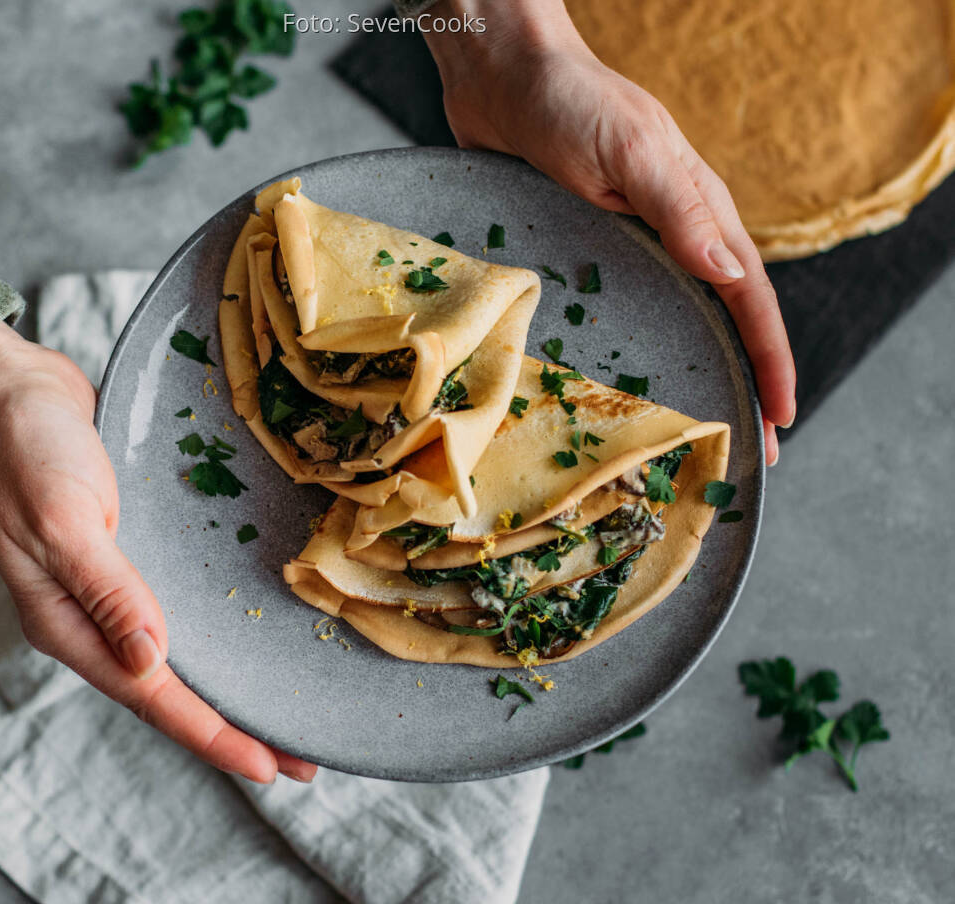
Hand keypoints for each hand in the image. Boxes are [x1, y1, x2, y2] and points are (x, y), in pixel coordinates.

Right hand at [0, 322, 315, 783]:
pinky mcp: (134, 556)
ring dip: (232, 685)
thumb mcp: (61, 517)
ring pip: (181, 655)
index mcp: (65, 623)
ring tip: (289, 713)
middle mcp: (91, 618)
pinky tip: (252, 638)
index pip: (149, 694)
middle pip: (171, 689)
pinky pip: (181, 608)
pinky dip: (218, 633)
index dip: (210, 733)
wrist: (14, 392)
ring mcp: (112, 589)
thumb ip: (106, 589)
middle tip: (302, 760)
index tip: (267, 765)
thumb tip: (152, 661)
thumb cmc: (26, 449)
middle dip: (234, 726)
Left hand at [424, 0, 796, 464]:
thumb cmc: (570, 101)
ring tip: (683, 434)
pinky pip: (611, 311)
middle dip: (735, 383)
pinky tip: (606, 387)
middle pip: (716, 321)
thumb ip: (680, 210)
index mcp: (697, 212)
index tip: (781, 419)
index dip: (769, 361)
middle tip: (746, 452)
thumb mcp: (631, 151)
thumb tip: (732, 276)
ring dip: (680, 374)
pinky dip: (622, 351)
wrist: (500, 75)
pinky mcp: (578, 250)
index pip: (750, 299)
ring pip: (666, 321)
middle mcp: (668, 236)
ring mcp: (624, 245)